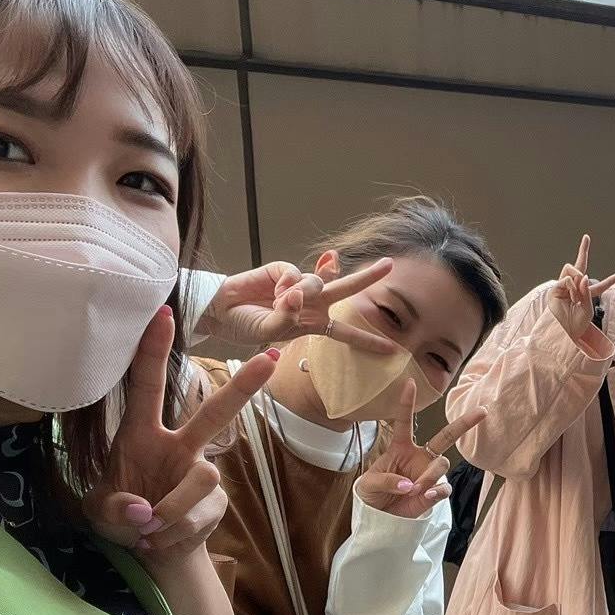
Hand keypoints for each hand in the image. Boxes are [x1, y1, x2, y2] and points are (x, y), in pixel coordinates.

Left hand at [83, 307, 278, 565]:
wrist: (150, 551)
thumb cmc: (120, 518)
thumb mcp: (99, 515)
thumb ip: (114, 509)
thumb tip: (144, 510)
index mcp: (140, 434)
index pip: (147, 386)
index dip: (153, 351)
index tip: (162, 314)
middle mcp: (177, 447)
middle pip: (215, 412)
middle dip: (243, 386)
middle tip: (270, 358)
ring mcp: (200, 473)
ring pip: (203, 477)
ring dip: (173, 509)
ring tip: (148, 531)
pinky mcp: (217, 502)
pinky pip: (201, 513)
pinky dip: (175, 532)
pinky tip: (159, 540)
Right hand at [198, 257, 398, 352]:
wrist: (220, 309)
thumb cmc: (246, 326)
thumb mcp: (273, 330)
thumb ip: (291, 313)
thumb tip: (300, 289)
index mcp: (314, 324)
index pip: (346, 334)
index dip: (369, 341)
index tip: (394, 350)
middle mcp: (312, 304)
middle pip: (346, 289)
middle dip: (368, 277)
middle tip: (389, 264)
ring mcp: (299, 285)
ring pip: (318, 282)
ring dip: (301, 292)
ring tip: (278, 301)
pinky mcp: (285, 270)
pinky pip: (296, 273)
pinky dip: (285, 282)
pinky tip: (273, 288)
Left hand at [356, 377, 487, 517]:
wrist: (379, 518)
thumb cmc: (371, 494)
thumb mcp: (368, 485)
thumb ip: (386, 480)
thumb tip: (409, 484)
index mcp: (400, 448)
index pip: (404, 422)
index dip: (407, 403)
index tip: (410, 382)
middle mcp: (419, 457)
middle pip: (446, 437)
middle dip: (464, 423)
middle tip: (481, 411)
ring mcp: (429, 474)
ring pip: (442, 465)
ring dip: (429, 476)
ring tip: (415, 489)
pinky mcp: (434, 492)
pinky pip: (444, 488)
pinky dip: (437, 491)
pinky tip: (427, 494)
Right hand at [549, 234, 614, 340]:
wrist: (564, 333)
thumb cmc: (576, 326)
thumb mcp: (588, 309)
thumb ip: (588, 292)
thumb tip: (583, 276)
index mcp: (586, 295)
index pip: (599, 285)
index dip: (610, 280)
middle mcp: (574, 288)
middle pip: (580, 265)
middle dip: (583, 250)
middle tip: (586, 237)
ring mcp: (564, 287)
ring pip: (571, 268)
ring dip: (577, 277)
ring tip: (577, 293)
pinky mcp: (555, 289)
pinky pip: (567, 279)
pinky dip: (572, 286)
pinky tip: (573, 296)